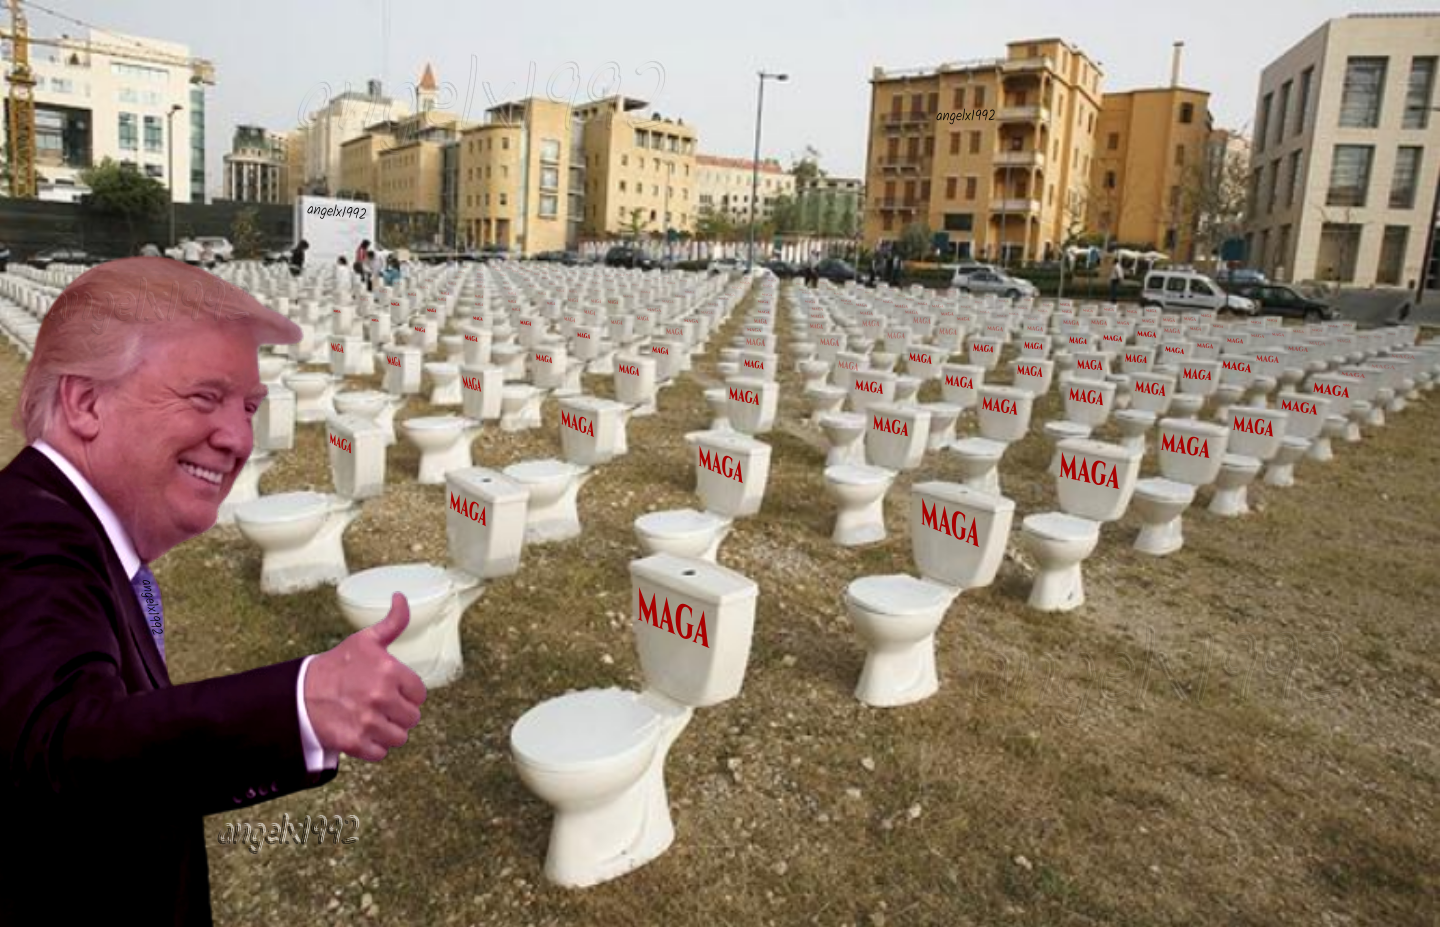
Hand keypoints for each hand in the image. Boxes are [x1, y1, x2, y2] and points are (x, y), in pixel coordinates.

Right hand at [305, 593, 426, 761]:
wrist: (300, 693)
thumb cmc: (338, 666)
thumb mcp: (366, 640)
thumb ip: (392, 623)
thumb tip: (401, 598)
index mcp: (389, 671)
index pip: (420, 694)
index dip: (408, 693)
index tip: (394, 690)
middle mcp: (380, 696)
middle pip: (412, 718)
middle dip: (399, 713)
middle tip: (381, 706)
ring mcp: (368, 721)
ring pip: (400, 737)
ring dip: (388, 731)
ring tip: (373, 720)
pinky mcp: (354, 742)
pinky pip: (381, 753)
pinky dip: (373, 747)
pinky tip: (363, 732)